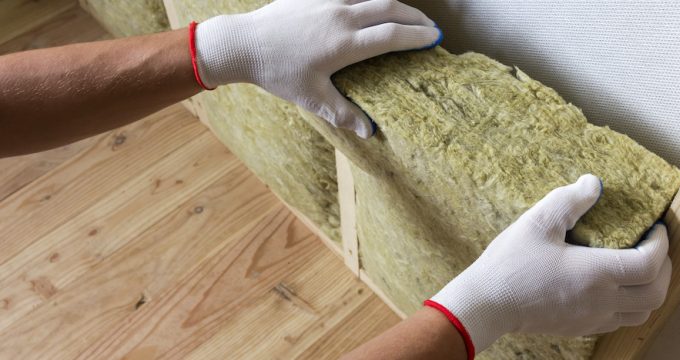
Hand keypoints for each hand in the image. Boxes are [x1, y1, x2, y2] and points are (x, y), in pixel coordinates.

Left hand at [193, 0, 441, 137]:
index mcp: (344, 43)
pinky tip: (372, 9)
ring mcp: (328, 1)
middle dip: (415, 17)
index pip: (392, 35)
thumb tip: (369, 132)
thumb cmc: (276, 72)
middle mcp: (341, 16)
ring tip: (406, 18)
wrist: (242, 43)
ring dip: (394, 6)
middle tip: (430, 28)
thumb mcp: (311, 97)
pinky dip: (369, 0)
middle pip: (390, 8)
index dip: (417, 37)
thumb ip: (343, 113)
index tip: (434, 40)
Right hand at [426, 174, 671, 354]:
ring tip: (641, 269)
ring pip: (642, 313)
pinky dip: (629, 304)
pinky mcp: (580, 329)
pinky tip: (613, 287)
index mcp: (595, 274)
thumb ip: (569, 200)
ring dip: (651, 290)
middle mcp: (601, 301)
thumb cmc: (510, 264)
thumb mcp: (537, 222)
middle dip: (664, 268)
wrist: (486, 304)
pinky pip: (619, 321)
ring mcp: (592, 319)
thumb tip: (594, 183)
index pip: (649, 264)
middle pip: (656, 293)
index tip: (656, 228)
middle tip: (655, 247)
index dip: (661, 244)